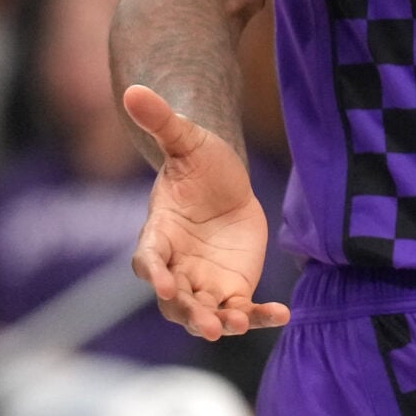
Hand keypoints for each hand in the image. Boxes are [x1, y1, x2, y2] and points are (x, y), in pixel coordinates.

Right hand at [124, 85, 291, 340]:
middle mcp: (177, 265)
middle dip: (189, 312)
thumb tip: (133, 88)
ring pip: (206, 312)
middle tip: (209, 325)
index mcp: (159, 234)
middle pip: (175, 298)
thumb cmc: (198, 162)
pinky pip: (244, 309)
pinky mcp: (233, 288)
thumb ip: (161, 121)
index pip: (149, 259)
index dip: (155, 273)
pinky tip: (282, 315)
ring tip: (239, 326)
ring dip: (221, 322)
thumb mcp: (185, 139)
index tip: (165, 284)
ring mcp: (203, 281)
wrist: (225, 182)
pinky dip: (260, 316)